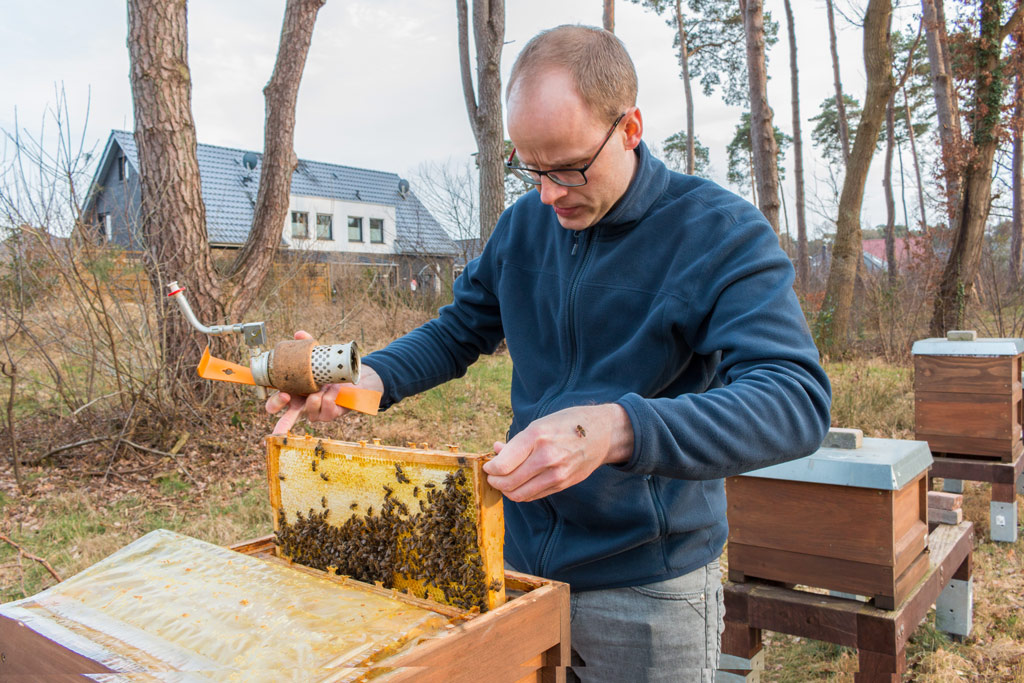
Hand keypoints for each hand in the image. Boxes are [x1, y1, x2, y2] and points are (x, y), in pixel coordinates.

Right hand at [265, 330, 383, 433]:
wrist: (351, 378)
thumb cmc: (327, 371)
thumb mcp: (316, 358)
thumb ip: (305, 347)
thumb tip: (298, 334)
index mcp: (293, 395)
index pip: (275, 405)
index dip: (274, 404)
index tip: (283, 394)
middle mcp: (302, 406)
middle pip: (287, 419)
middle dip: (284, 418)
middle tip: (288, 397)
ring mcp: (316, 412)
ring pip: (310, 412)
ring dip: (316, 397)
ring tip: (324, 385)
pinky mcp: (329, 415)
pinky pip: (327, 408)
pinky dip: (330, 396)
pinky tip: (335, 389)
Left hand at [482, 404, 633, 501]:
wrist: (602, 433)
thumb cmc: (568, 423)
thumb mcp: (540, 424)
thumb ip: (517, 442)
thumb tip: (496, 451)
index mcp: (537, 436)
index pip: (503, 465)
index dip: (491, 469)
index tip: (488, 466)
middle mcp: (546, 457)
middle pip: (508, 482)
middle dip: (495, 481)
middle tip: (492, 476)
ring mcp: (556, 473)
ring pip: (519, 494)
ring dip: (506, 490)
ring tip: (503, 481)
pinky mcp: (562, 484)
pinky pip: (533, 496)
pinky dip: (521, 492)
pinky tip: (519, 483)